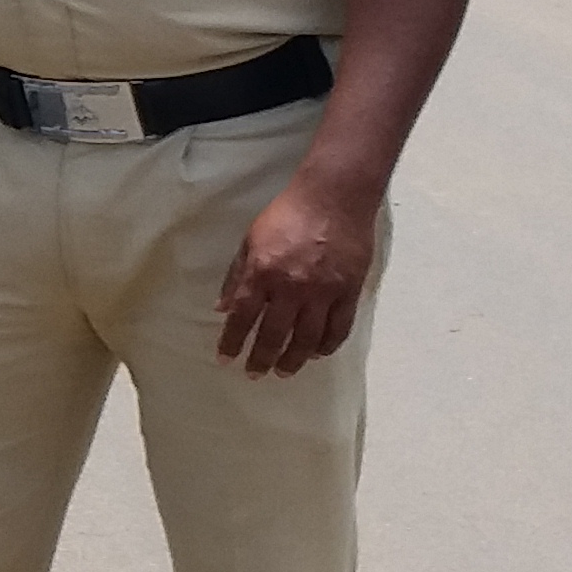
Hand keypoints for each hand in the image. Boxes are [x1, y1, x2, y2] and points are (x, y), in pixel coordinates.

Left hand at [216, 175, 375, 375]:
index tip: (226, 359)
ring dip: (294, 359)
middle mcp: (292, 287)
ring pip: (308, 339)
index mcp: (262, 272)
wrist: (334, 198)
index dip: (233, 341)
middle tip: (255, 373)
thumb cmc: (286, 214)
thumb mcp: (250, 240)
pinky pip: (338, 328)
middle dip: (262, 358)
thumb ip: (236, 276)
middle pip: (275, 335)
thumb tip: (222, 309)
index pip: (242, 316)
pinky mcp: (349, 292)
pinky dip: (327, 345)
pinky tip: (316, 353)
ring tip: (284, 371)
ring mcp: (323, 292)